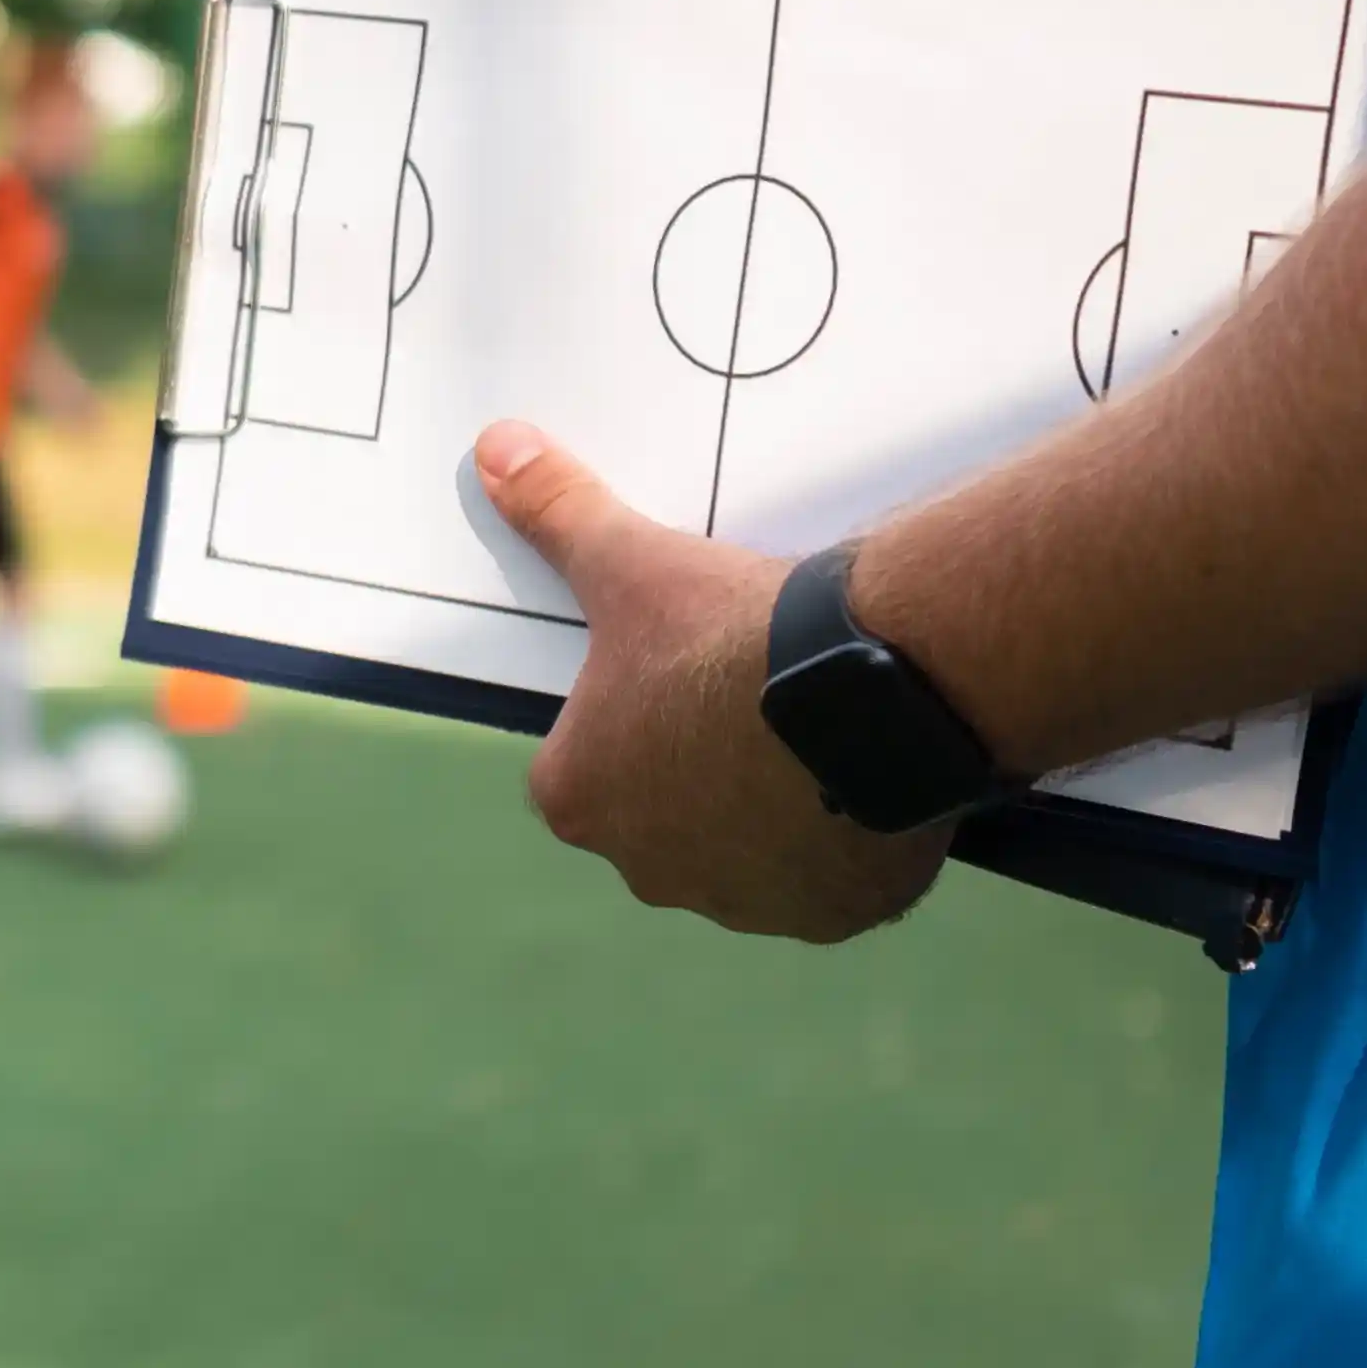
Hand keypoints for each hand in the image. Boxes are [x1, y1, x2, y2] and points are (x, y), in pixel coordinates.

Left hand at [473, 421, 945, 945]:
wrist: (870, 686)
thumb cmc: (728, 639)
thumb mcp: (633, 563)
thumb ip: (560, 516)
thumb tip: (495, 451)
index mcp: (577, 798)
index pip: (588, 757)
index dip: (638, 711)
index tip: (686, 674)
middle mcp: (647, 870)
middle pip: (667, 810)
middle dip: (705, 765)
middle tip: (755, 696)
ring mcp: (741, 902)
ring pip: (750, 849)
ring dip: (774, 807)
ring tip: (816, 732)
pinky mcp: (830, 916)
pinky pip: (828, 881)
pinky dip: (844, 841)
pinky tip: (861, 778)